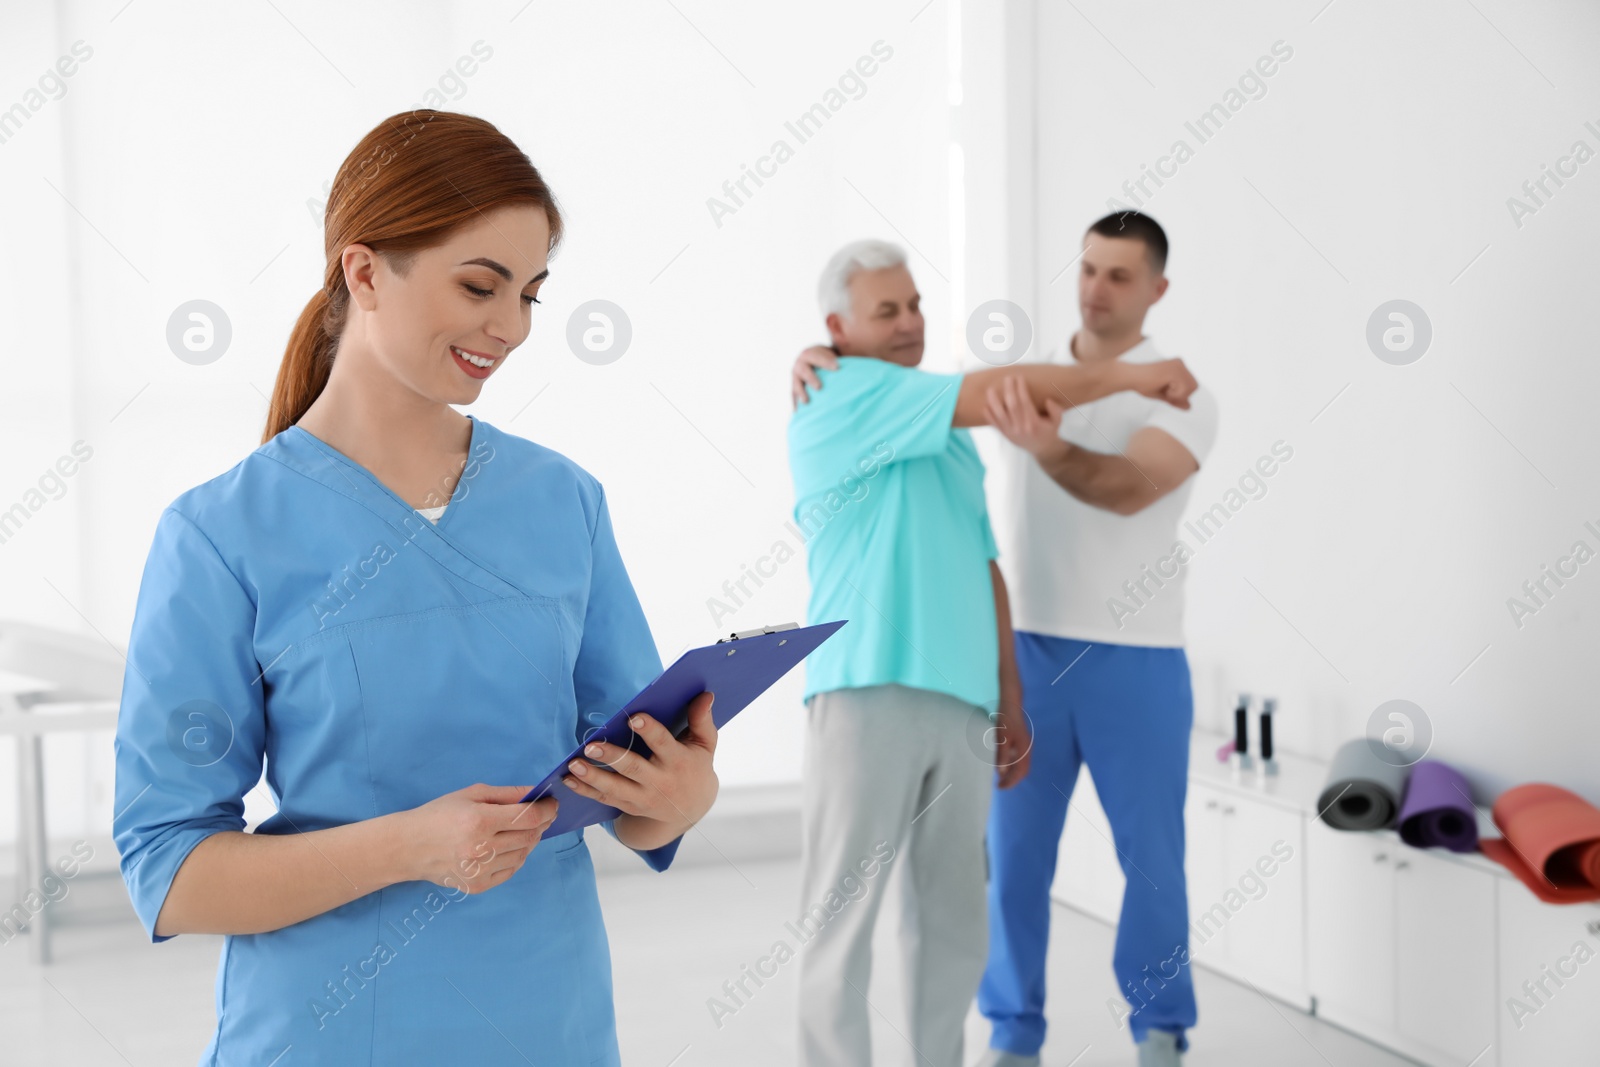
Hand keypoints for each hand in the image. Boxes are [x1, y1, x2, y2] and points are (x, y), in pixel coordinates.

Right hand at [402, 783, 558, 894]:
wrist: (408, 847)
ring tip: (525, 829)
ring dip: (530, 841)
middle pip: (529, 837)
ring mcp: (479, 871)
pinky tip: (511, 846)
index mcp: (479, 821)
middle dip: (542, 824)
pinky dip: (517, 857)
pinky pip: (510, 871)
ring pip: (523, 855)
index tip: (552, 804)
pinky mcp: (477, 885)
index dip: (547, 809)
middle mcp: (481, 849)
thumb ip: (507, 794)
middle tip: (544, 815)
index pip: (528, 817)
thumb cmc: (439, 815)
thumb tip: (536, 794)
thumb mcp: (471, 795)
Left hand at [563, 692, 719, 848]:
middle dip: (611, 757)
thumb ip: (702, 720)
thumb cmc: (695, 766)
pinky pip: (605, 799)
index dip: (650, 731)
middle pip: (632, 768)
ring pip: (615, 788)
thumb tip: (705, 694)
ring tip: (574, 764)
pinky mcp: (630, 807)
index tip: (635, 718)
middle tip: (591, 746)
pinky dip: (586, 790)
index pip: (663, 744)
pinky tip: (569, 779)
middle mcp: (660, 781)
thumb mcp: (705, 745)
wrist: (691, 809)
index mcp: (678, 761)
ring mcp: (643, 797)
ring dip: (592, 777)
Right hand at [791, 345, 839, 408]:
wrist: (816, 361)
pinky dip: (795, 402)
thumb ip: (843, 354)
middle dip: (811, 378)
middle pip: (803, 369)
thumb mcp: (834, 352)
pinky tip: (797, 412)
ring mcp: (796, 375)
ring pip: (796, 383)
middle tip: (819, 387)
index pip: (816, 355)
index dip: (825, 361)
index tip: (838, 367)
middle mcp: (800, 363)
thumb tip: (862, 356)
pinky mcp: (795, 386)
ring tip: (807, 401)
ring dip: (801, 392)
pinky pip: (793, 394)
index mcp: (810, 353)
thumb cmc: (830, 358)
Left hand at [986, 375, 1067, 460]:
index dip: (1021, 388)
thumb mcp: (1057, 421)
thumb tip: (1047, 400)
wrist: (1042, 449)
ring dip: (994, 401)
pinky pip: (994, 425)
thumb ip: (1055, 410)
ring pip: (1000, 415)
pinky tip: (985, 405)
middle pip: (1012, 405)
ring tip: (991, 389)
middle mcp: (1021, 427)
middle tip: (1007, 378)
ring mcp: (1011, 432)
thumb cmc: (1049, 430)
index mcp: (1034, 422)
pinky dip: (988, 415)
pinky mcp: (1005, 435)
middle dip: (1009, 390)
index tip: (1020, 377)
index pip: (1025, 402)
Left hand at [994, 689, 1032, 789]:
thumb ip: (1001, 756)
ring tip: (1001, 778)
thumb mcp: (1001, 739)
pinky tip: (1003, 765)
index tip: (999, 787)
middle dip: (1012, 780)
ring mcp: (1026, 746)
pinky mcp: (1022, 742)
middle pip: (1023, 771)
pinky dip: (1012, 765)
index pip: (1019, 772)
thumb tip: (1000, 773)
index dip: (1010, 782)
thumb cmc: (1005, 720)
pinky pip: (1019, 758)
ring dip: (1012, 773)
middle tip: (1000, 785)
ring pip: (1021, 765)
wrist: (1011, 704)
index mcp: (1024, 750)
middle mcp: (1027, 749)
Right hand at [1125, 357, 1196, 408]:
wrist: (1131, 377)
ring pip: (1191, 388)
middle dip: (1181, 395)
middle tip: (1165, 392)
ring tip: (1164, 389)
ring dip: (1177, 394)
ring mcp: (1179, 365)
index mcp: (1178, 366)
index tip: (1166, 392)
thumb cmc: (1143, 384)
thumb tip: (1189, 407)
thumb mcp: (1164, 395)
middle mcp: (1180, 363)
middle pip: (1194, 387)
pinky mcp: (1175, 370)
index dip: (1181, 395)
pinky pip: (1184, 389)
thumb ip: (1176, 400)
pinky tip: (1163, 387)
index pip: (1192, 385)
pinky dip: (1174, 394)